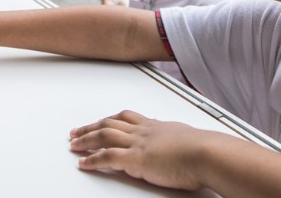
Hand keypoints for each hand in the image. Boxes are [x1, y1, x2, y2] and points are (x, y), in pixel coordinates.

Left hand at [69, 110, 211, 191]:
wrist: (207, 153)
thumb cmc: (204, 151)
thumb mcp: (188, 139)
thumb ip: (177, 139)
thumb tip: (178, 141)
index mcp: (155, 126)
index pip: (127, 118)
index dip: (110, 119)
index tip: (101, 121)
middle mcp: (144, 131)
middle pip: (110, 123)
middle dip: (91, 126)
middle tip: (77, 131)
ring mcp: (138, 144)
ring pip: (104, 135)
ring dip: (86, 139)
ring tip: (73, 144)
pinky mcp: (136, 159)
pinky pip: (107, 157)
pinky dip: (93, 160)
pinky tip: (84, 163)